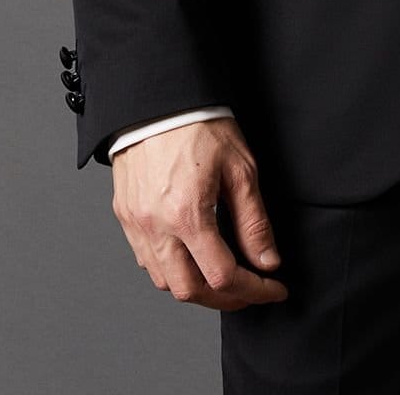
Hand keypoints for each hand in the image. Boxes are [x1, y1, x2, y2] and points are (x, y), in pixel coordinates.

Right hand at [110, 116, 288, 309]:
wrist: (157, 99)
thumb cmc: (198, 124)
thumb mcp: (240, 168)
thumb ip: (253, 220)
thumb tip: (267, 261)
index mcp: (187, 214)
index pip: (223, 276)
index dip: (255, 290)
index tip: (274, 287)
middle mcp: (156, 226)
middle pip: (190, 291)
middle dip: (225, 299)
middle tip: (250, 289)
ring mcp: (136, 223)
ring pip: (164, 281)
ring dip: (196, 287)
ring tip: (222, 275)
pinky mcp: (125, 215)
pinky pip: (146, 260)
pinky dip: (171, 269)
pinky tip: (191, 256)